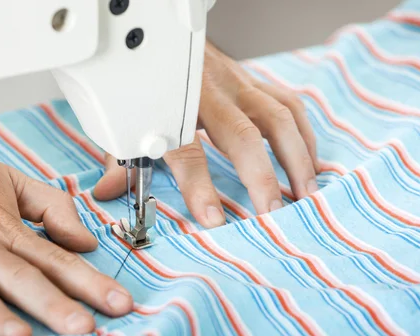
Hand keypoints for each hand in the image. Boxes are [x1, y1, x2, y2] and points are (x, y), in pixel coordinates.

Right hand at [0, 106, 132, 335]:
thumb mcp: (9, 179)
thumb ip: (52, 207)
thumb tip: (84, 239)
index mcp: (4, 226)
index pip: (56, 260)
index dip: (90, 283)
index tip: (117, 303)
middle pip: (22, 278)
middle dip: (56, 305)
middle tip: (84, 326)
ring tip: (21, 332)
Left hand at [94, 41, 318, 223]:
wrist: (156, 33)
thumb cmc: (143, 78)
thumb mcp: (123, 116)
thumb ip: (121, 155)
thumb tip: (109, 191)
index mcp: (171, 103)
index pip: (186, 149)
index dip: (199, 186)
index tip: (214, 219)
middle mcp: (208, 92)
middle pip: (241, 134)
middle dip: (261, 176)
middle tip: (273, 213)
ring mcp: (236, 82)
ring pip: (276, 116)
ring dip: (296, 156)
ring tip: (306, 193)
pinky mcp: (252, 79)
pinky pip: (288, 103)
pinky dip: (303, 133)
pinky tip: (310, 161)